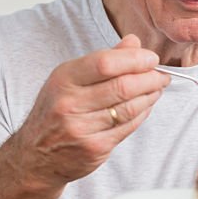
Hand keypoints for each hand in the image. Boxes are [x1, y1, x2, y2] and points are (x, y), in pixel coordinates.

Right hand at [11, 34, 169, 188]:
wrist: (35, 156)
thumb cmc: (56, 111)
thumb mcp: (69, 79)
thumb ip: (103, 60)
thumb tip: (133, 42)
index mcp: (64, 79)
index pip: (105, 63)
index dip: (135, 59)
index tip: (151, 58)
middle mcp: (70, 104)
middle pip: (123, 86)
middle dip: (150, 78)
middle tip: (162, 74)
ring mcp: (82, 128)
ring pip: (130, 107)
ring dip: (151, 95)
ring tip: (158, 87)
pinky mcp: (95, 148)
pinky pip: (128, 126)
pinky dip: (143, 113)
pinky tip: (147, 105)